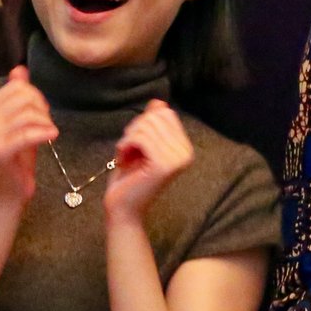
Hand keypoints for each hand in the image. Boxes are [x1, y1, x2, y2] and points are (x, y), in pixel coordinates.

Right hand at [0, 67, 58, 206]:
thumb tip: (19, 69)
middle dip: (42, 108)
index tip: (42, 113)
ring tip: (48, 133)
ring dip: (45, 122)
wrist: (9, 191)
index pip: (18, 87)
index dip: (36, 96)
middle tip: (46, 124)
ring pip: (28, 113)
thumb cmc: (17, 156)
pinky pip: (27, 133)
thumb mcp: (20, 121)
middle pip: (24, 97)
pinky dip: (44, 132)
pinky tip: (52, 136)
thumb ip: (19, 96)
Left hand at [107, 99, 192, 222]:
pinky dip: (125, 145)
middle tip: (128, 148)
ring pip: (147, 126)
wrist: (124, 207)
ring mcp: (177, 159)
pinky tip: (123, 159)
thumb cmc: (130, 176)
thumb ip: (153, 124)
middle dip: (135, 128)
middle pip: (156, 116)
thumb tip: (159, 102)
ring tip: (125, 155)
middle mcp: (186, 153)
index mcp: (185, 147)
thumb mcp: (142, 144)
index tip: (135, 141)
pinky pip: (141, 138)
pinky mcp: (164, 165)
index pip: (165, 114)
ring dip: (128, 138)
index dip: (144, 122)